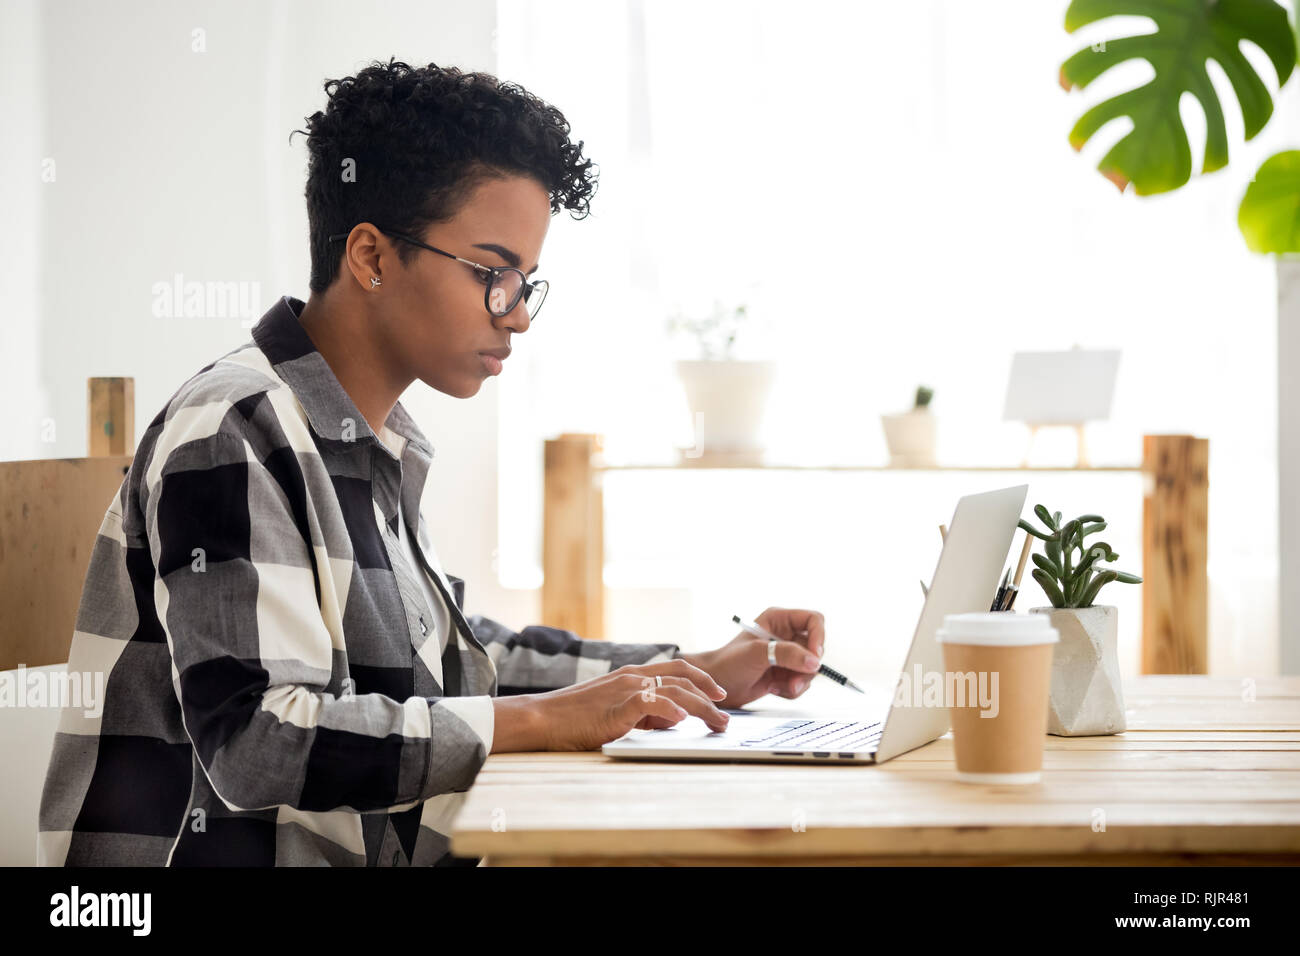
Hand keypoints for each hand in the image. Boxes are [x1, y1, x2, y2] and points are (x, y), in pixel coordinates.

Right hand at [533, 659, 730, 750]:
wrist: (543, 718)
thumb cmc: (576, 717)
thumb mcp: (616, 710)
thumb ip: (644, 710)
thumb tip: (673, 718)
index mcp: (632, 675)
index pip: (676, 668)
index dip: (702, 679)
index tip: (720, 694)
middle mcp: (632, 677)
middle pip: (682, 679)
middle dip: (710, 697)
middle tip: (725, 717)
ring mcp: (624, 690)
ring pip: (673, 690)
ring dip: (700, 707)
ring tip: (716, 722)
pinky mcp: (615, 707)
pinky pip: (648, 703)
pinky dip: (668, 709)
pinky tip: (681, 719)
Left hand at [688, 607, 825, 708]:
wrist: (716, 686)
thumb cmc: (729, 662)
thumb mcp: (757, 654)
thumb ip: (787, 654)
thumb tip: (815, 662)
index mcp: (779, 619)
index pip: (814, 620)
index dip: (819, 637)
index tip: (815, 657)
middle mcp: (785, 635)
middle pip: (815, 648)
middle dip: (807, 667)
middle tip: (795, 681)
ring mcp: (786, 655)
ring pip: (810, 668)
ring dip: (798, 681)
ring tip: (779, 687)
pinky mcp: (785, 673)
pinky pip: (801, 682)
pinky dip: (791, 689)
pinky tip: (773, 689)